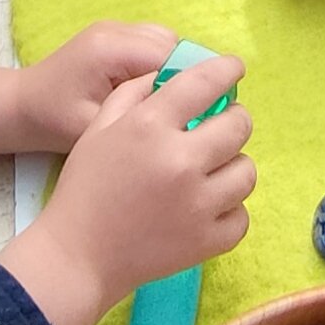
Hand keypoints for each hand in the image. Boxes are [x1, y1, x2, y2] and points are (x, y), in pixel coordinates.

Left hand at [0, 21, 180, 156]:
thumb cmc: (53, 122)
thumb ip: (139, 116)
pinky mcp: (115, 34)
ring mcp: (115, 27)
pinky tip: (158, 93)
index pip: (172, 57)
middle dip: (189, 76)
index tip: (211, 113)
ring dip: (178, 69)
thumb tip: (187, 114)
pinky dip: (165, 64)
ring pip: (169, 41)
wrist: (22, 105)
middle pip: (175, 44)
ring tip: (177, 104)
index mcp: (110, 49)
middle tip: (195, 112)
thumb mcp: (97, 127)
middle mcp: (115, 29)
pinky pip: (154, 43)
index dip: (196, 83)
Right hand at [0, 56, 253, 324]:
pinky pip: (242, 216)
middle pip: (239, 126)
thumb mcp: (98, 128)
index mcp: (149, 127)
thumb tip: (174, 74)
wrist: (77, 256)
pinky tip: (205, 207)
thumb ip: (135, 93)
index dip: (226, 70)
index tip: (234, 69)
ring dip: (232, 166)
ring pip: (247, 172)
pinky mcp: (209, 241)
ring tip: (211, 172)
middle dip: (233, 120)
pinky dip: (228, 210)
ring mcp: (199, 205)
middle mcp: (181, 161)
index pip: (205, 83)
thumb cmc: (85, 188)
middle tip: (220, 127)